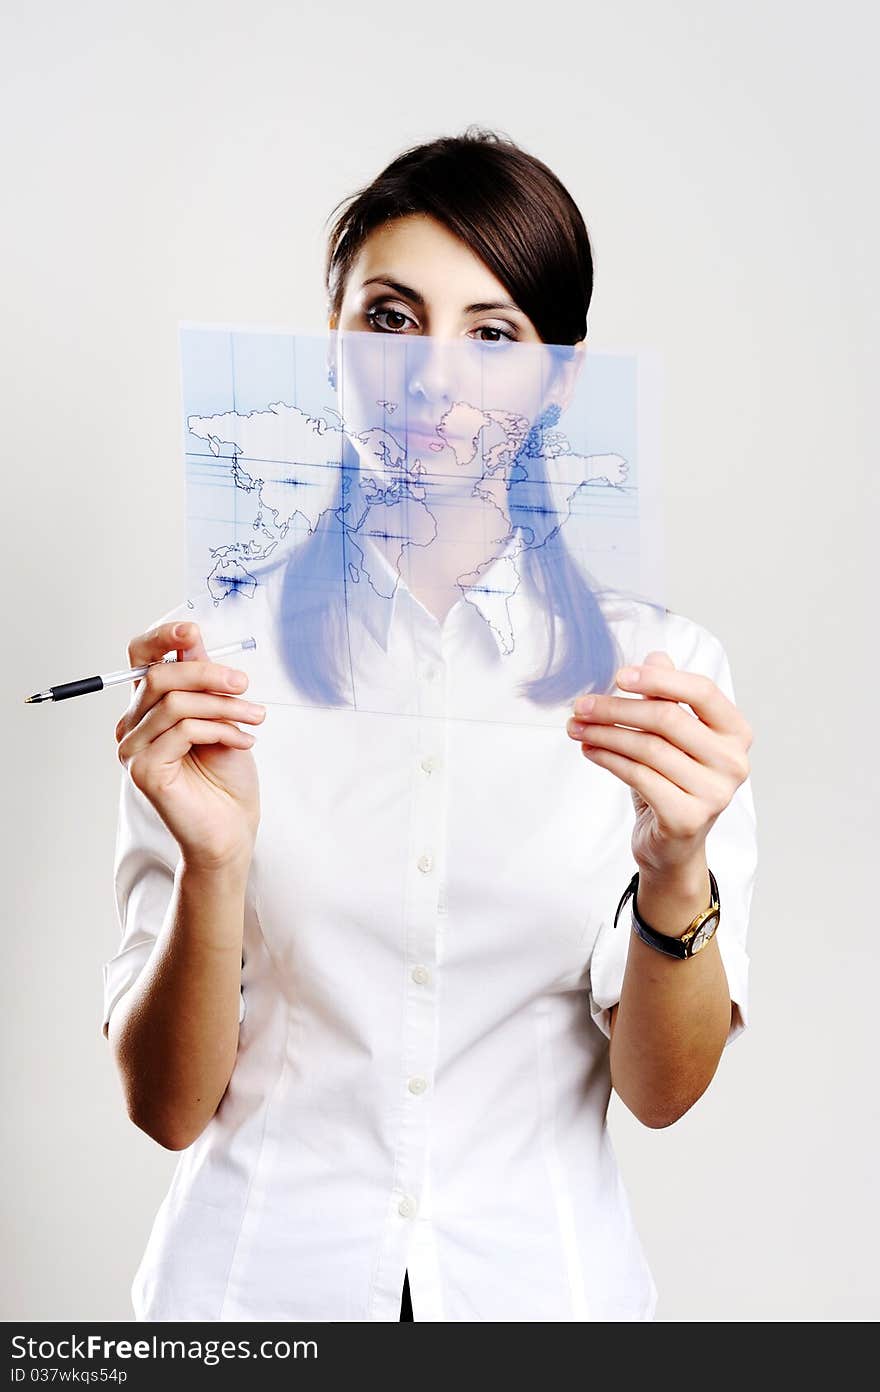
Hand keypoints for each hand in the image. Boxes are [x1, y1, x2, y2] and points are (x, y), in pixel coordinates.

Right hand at [114, 620, 265, 870]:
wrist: (232, 829)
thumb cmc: (226, 776)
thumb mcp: (220, 714)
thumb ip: (202, 678)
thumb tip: (191, 634)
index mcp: (147, 708)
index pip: (140, 658)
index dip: (162, 637)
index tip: (193, 629)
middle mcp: (132, 726)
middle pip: (159, 676)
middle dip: (208, 674)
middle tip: (244, 685)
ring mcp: (133, 749)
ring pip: (175, 703)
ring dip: (224, 706)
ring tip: (255, 719)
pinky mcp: (143, 770)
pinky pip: (182, 730)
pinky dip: (219, 730)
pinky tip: (243, 742)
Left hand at [566, 650, 752, 876]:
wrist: (672, 847)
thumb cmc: (672, 783)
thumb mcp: (672, 737)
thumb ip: (669, 697)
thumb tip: (655, 656)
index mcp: (736, 733)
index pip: (702, 691)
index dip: (659, 679)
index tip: (619, 675)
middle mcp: (733, 762)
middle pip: (668, 718)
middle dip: (617, 707)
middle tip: (581, 705)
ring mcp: (714, 792)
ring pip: (647, 747)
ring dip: (605, 733)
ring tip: (577, 727)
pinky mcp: (687, 817)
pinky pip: (638, 776)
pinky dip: (607, 759)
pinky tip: (589, 750)